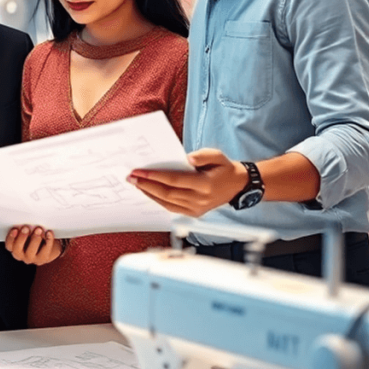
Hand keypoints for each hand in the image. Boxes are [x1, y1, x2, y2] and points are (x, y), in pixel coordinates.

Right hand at [5, 225, 62, 264]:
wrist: (48, 245)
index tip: (15, 229)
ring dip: (35, 239)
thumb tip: (24, 219)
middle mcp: (22, 255)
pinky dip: (48, 240)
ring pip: (31, 251)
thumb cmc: (34, 236)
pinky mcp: (45, 257)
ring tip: (38, 229)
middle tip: (26, 228)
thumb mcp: (27, 232)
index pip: (9, 245)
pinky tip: (49, 232)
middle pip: (17, 250)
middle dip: (21, 238)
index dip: (10, 238)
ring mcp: (33, 258)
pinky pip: (46, 249)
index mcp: (15, 248)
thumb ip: (23, 228)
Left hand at [127, 148, 247, 216]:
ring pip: (167, 203)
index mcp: (205, 185)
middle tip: (131, 177)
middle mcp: (200, 200)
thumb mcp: (217, 155)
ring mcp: (197, 209)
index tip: (139, 171)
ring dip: (149, 193)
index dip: (155, 176)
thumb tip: (187, 159)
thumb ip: (202, 155)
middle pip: (167, 193)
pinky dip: (158, 200)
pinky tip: (149, 192)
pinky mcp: (194, 213)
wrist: (237, 186)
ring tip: (136, 184)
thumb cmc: (224, 168)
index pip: (174, 180)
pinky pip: (171, 208)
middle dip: (146, 185)